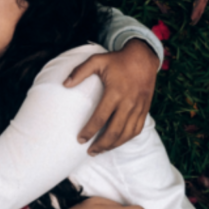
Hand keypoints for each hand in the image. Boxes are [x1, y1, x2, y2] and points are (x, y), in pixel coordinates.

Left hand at [65, 39, 158, 154]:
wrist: (143, 57)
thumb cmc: (117, 60)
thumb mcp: (97, 60)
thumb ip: (80, 71)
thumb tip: (64, 84)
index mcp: (115, 92)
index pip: (100, 118)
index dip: (89, 131)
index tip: (80, 140)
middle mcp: (128, 103)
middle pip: (114, 131)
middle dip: (101, 144)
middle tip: (89, 152)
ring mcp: (138, 107)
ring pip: (127, 134)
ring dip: (113, 145)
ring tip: (101, 151)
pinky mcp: (145, 109)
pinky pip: (137, 130)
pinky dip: (126, 139)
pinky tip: (116, 143)